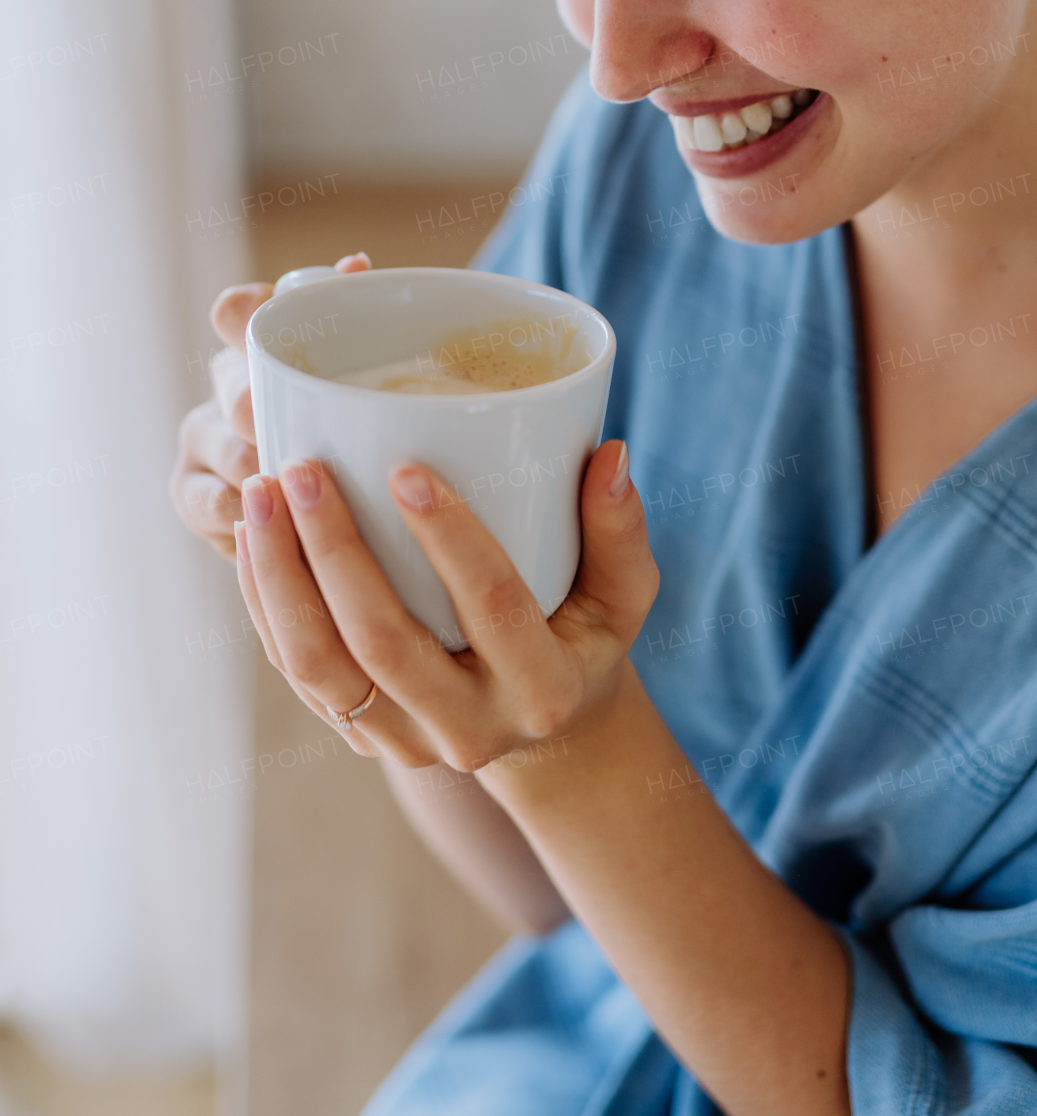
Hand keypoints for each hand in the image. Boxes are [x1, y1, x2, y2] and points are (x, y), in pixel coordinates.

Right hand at [168, 253, 371, 557]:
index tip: (282, 334)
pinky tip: (278, 526)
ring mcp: (202, 438)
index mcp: (258, 343)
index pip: (234, 311)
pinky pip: (209, 503)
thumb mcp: (361, 370)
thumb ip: (355, 318)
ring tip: (300, 489)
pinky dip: (245, 516)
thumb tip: (356, 266)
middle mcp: (224, 383)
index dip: (246, 317)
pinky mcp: (190, 493)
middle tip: (299, 431)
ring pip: (223, 447)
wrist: (331, 501)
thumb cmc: (352, 419)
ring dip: (263, 466)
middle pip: (232, 384)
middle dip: (263, 407)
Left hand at [233, 441, 657, 767]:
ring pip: (321, 667)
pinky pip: (298, 673)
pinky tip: (251, 537)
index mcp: (541, 689)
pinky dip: (265, 604)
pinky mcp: (360, 736)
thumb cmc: (586, 634)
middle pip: (383, 643)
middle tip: (304, 467)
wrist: (544, 730)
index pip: (494, 606)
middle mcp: (469, 729)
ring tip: (260, 491)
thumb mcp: (624, 593)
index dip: (451, 539)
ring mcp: (405, 741)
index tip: (406, 466)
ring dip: (280, 577)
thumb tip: (610, 454)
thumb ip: (621, 530)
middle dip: (334, 551)